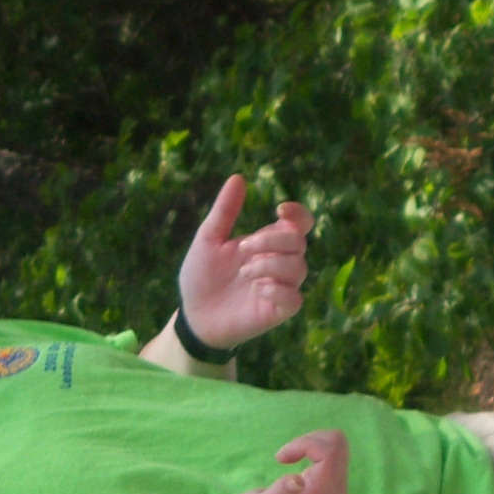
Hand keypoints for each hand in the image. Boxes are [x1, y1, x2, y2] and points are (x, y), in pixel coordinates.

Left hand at [177, 174, 314, 351]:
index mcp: (267, 243)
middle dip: (272, 241)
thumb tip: (238, 177)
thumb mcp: (208, 239)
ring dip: (270, 265)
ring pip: (300, 268)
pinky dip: (278, 290)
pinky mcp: (278, 311)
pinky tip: (257, 289)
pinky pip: (295, 298)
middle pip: (299, 242)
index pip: (299, 224)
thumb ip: (224, 211)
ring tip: (244, 273)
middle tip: (243, 249)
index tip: (279, 209)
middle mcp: (278, 263)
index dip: (298, 214)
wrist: (193, 315)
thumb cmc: (201, 277)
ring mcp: (281, 287)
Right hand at [226, 429, 349, 493]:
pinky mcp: (331, 481)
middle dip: (308, 440)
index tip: (281, 457)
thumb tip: (298, 480)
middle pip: (337, 443)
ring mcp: (336, 486)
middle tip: (285, 455)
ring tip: (288, 458)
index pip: (330, 451)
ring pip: (336, 443)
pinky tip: (294, 460)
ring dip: (309, 442)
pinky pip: (331, 451)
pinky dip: (311, 447)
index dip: (305, 444)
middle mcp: (337, 490)